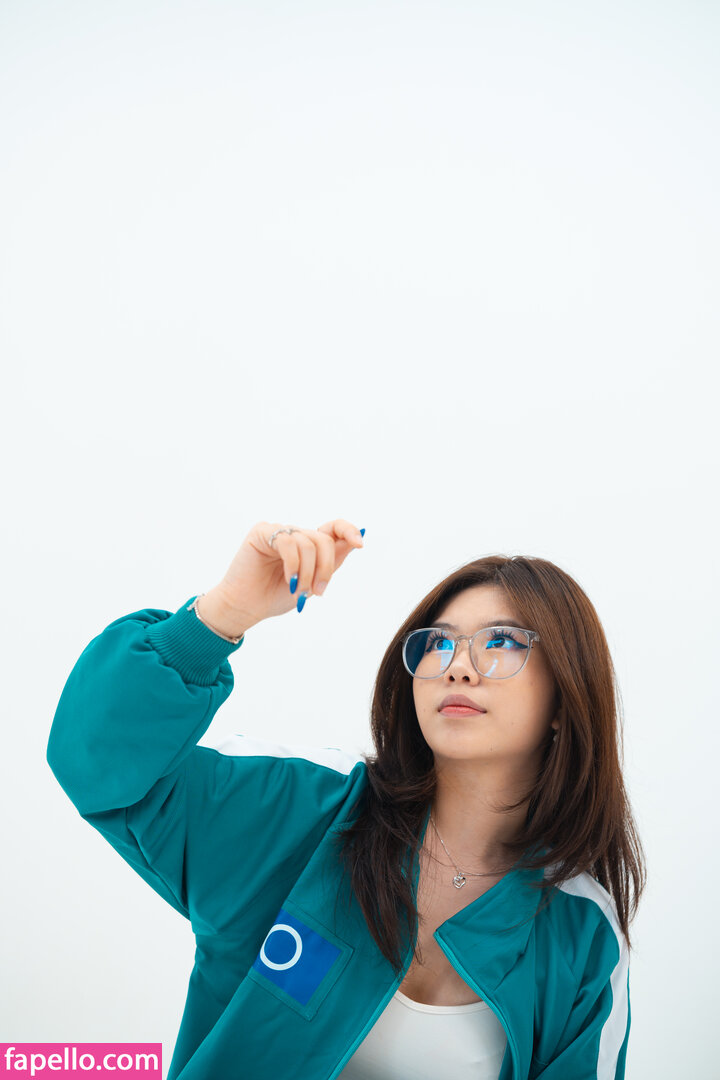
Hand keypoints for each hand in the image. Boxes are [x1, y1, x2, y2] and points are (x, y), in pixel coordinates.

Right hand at [211, 519, 364, 629]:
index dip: (349, 530)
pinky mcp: (262, 532)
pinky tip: (288, 579)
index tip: (360, 544)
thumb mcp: (312, 583)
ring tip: (298, 590)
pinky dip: (292, 564)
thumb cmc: (274, 596)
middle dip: (325, 568)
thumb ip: (331, 563)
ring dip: (307, 572)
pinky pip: (288, 542)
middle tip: (317, 591)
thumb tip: (356, 541)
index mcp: (308, 547)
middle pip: (324, 540)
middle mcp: (295, 536)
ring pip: (308, 543)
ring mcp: (279, 533)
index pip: (333, 528)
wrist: (246, 607)